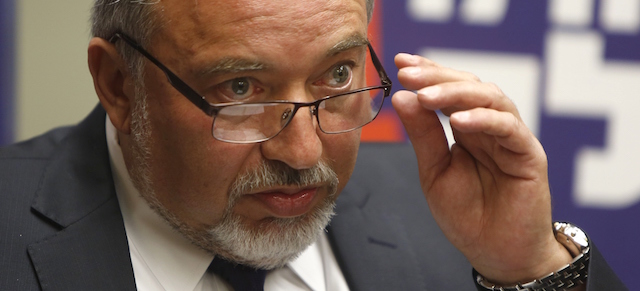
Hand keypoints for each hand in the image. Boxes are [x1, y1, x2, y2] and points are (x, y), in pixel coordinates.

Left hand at [391, 53, 573, 284]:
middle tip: (410, 74)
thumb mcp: (434, 171)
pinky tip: (460, 120)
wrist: (496, 254)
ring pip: (491, 98)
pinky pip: (509, 128)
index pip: (449, 89)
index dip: (428, 72)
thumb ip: (423, 135)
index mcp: (467, 128)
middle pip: (470, 86)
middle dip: (438, 76)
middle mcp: (490, 127)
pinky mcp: (529, 154)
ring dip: (457, 93)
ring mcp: (511, 138)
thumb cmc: (468, 215)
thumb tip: (403, 97)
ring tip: (427, 95)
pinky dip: (484, 119)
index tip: (401, 62)